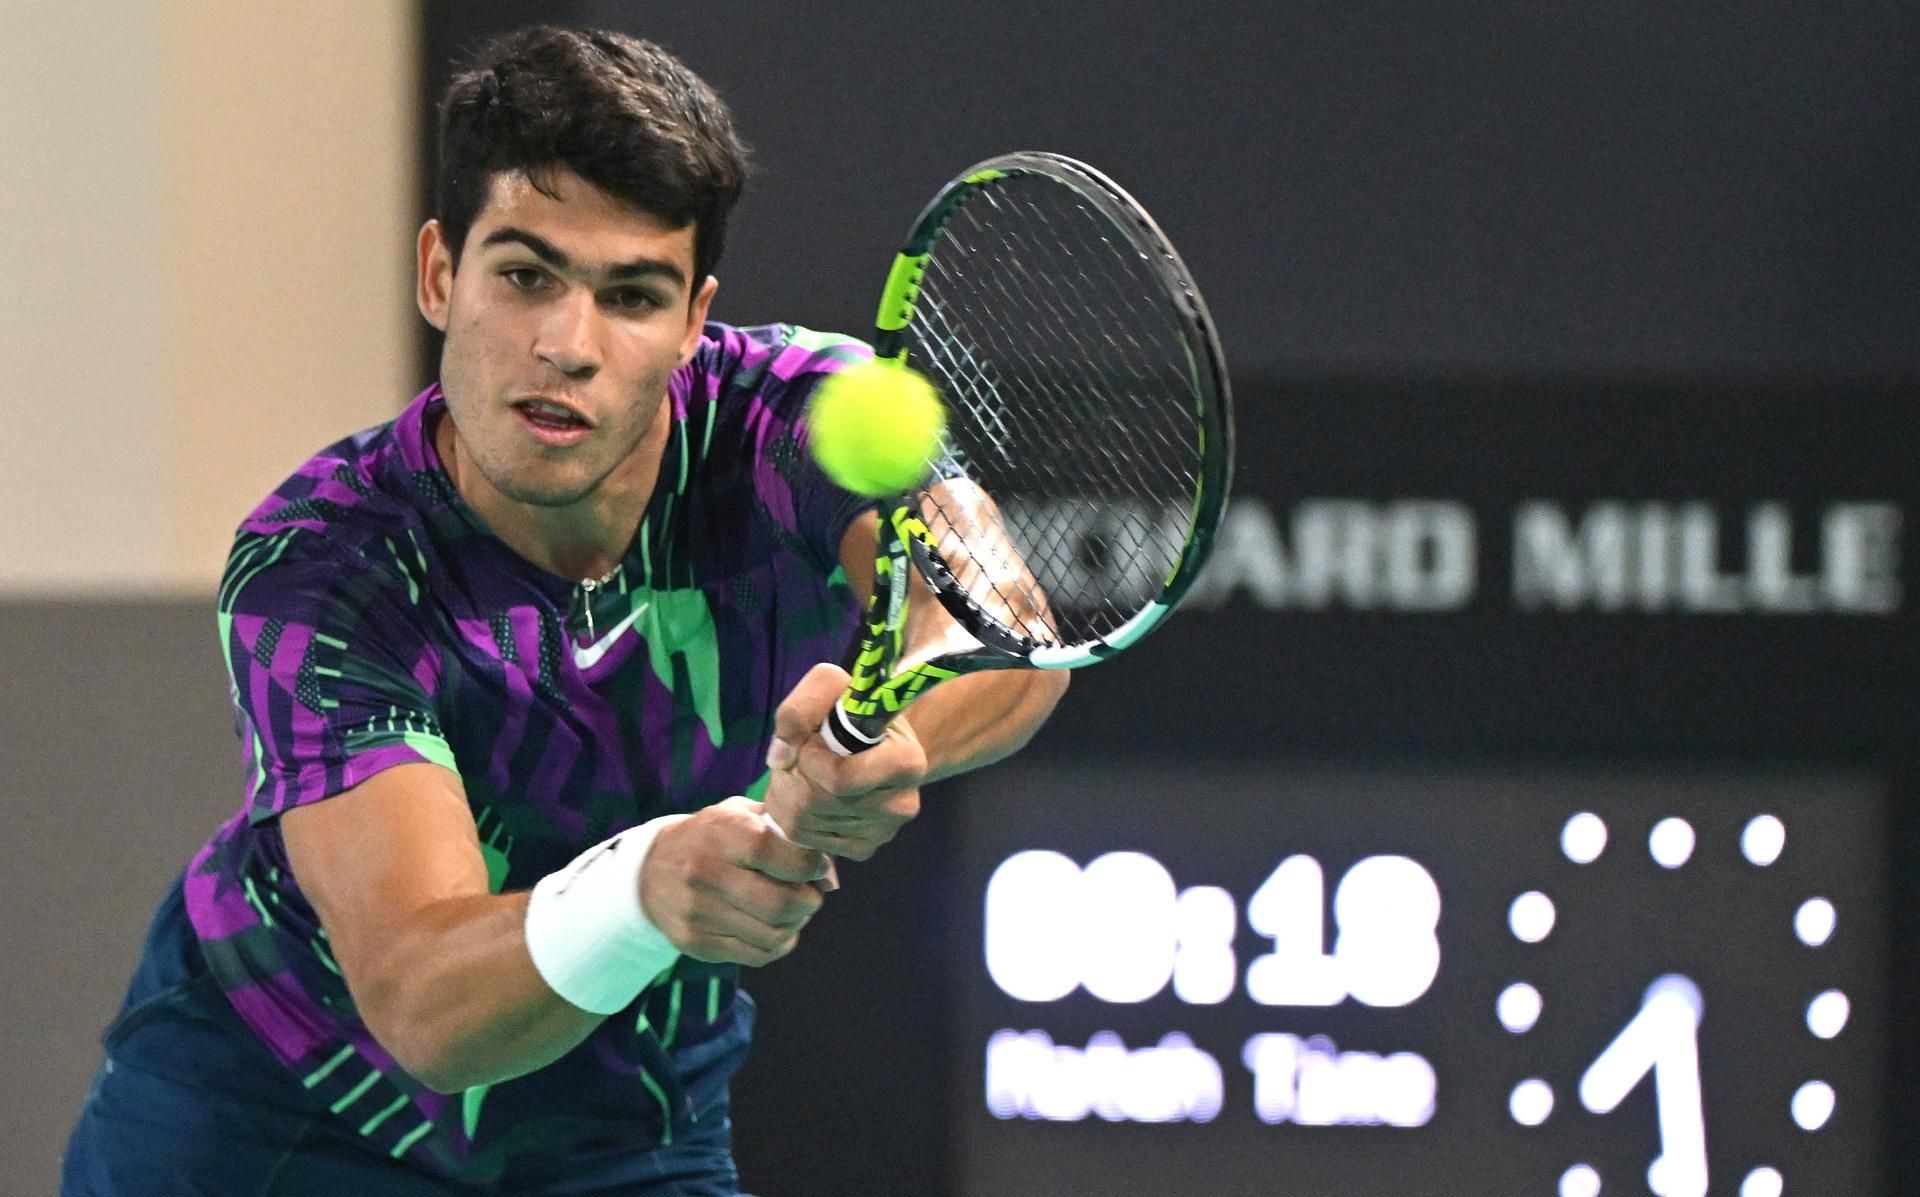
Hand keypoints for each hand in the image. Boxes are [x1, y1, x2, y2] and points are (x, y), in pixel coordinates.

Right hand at [640, 796, 832, 965]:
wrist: (649, 872)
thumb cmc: (711, 838)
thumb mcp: (739, 815)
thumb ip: (784, 832)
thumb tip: (828, 872)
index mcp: (720, 833)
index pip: (776, 853)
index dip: (809, 865)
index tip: (818, 867)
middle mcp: (704, 872)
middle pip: (779, 904)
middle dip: (809, 901)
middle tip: (812, 895)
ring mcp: (697, 912)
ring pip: (772, 935)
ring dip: (796, 925)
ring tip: (795, 911)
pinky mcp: (695, 943)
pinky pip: (756, 955)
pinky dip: (778, 944)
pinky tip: (777, 928)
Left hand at [762, 663, 925, 861]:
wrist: (873, 739)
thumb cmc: (851, 709)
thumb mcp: (830, 686)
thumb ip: (800, 709)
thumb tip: (781, 757)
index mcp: (906, 763)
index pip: (840, 780)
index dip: (810, 759)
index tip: (811, 739)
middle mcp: (902, 805)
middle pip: (816, 803)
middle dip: (793, 774)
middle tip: (800, 756)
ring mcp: (884, 832)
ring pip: (805, 823)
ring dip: (787, 793)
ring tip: (803, 772)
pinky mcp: (864, 849)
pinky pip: (807, 841)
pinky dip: (795, 815)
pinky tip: (809, 794)